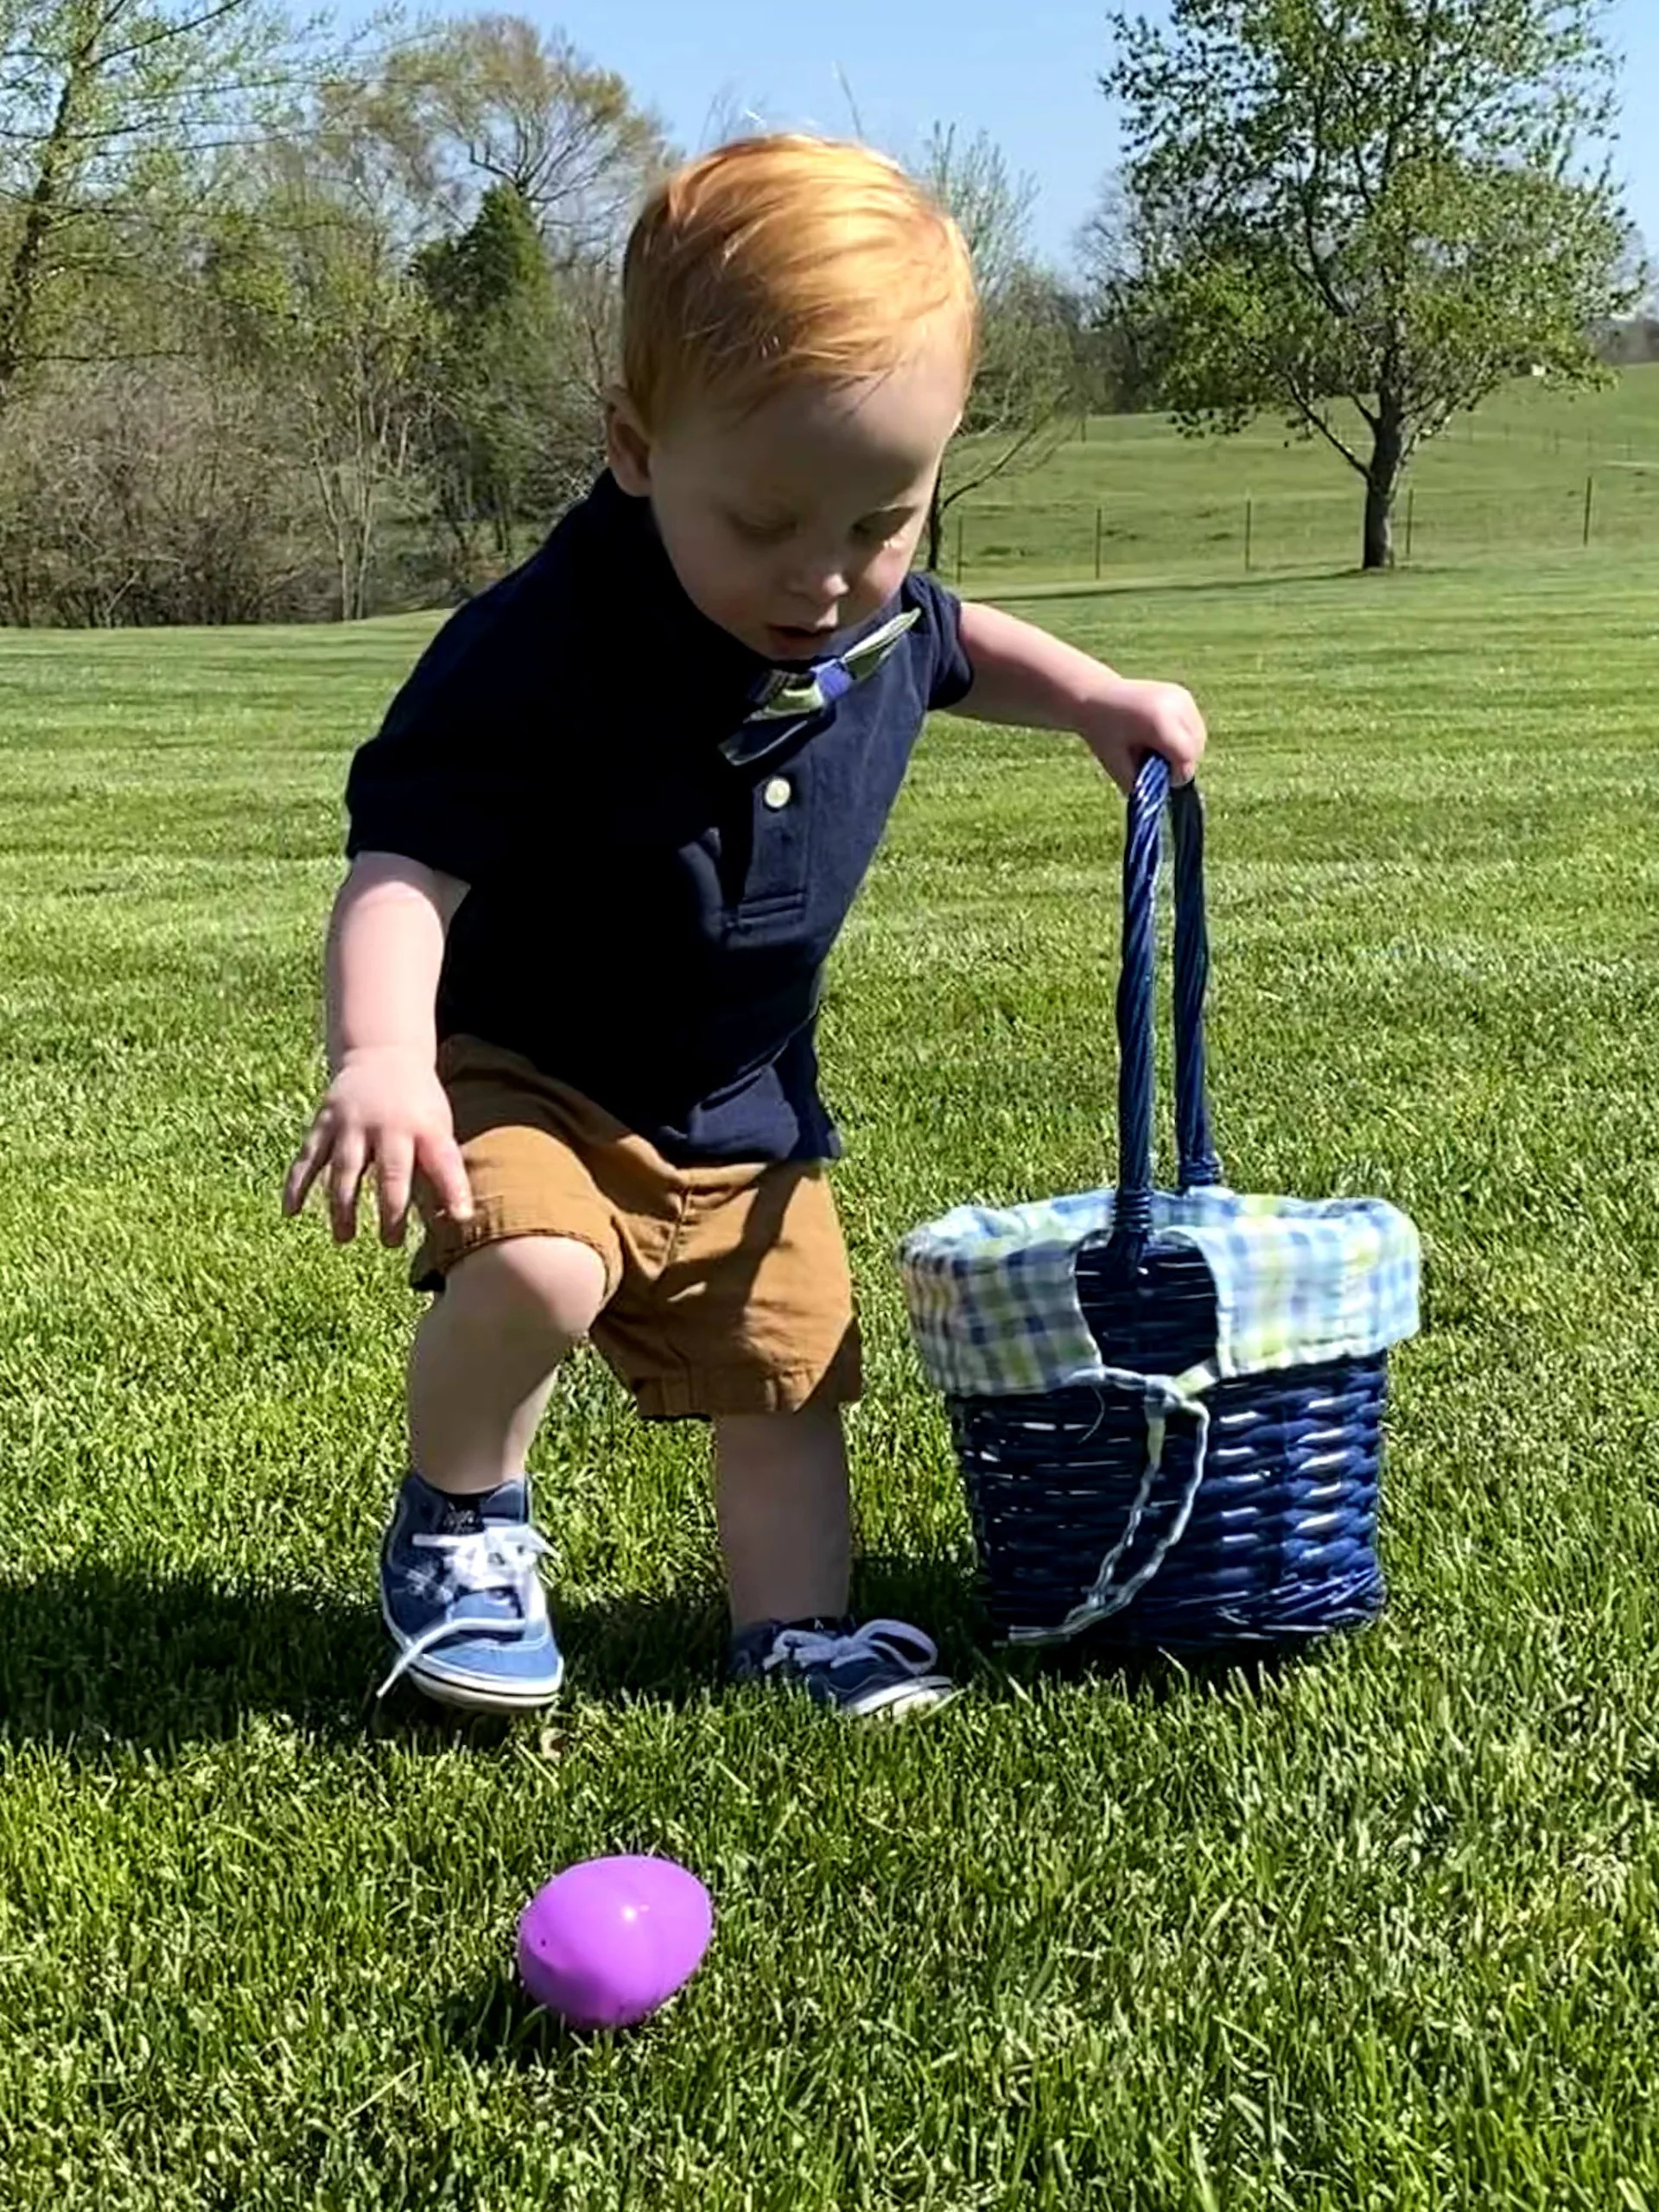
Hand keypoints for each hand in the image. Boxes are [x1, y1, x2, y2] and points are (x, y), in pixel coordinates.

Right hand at [283, 1047, 472, 1247]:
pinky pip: (308, 1157)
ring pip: (345, 1169)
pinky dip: (298, 1184)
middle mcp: (388, 1124)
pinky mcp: (324, 1123)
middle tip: (391, 1242)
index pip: (444, 1160)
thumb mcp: (438, 1127)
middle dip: (391, 1210)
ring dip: (343, 1206)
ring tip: (345, 1238)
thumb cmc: (418, 1105)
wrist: (382, 1054)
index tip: (461, 1218)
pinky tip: (291, 1212)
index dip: (454, 1189)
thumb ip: (442, 1167)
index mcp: (425, 1126)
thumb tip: (456, 1218)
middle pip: (391, 1172)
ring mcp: (352, 1123)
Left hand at [1077, 677, 1206, 793]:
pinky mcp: (1183, 694)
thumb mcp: (1115, 764)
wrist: (1095, 695)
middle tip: (1154, 764)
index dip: (1176, 775)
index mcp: (1158, 721)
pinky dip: (1184, 737)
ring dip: (1185, 751)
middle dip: (1180, 763)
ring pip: (1199, 737)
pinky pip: (1194, 726)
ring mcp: (1181, 697)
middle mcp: (1175, 704)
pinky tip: (1161, 737)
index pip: (1186, 757)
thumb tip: (1160, 798)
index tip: (1159, 778)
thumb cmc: (1102, 733)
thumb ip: (1139, 785)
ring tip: (1156, 749)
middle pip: (1196, 748)